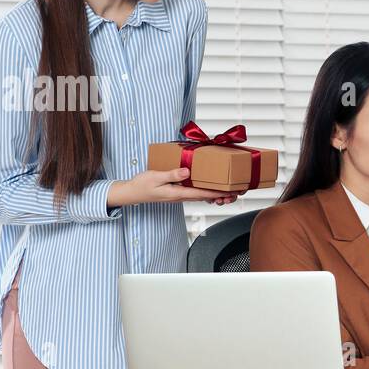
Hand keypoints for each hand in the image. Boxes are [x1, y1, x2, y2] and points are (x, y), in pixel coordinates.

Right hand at [110, 168, 240, 206]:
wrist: (132, 193)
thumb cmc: (142, 185)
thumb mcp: (155, 177)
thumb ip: (172, 174)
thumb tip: (187, 172)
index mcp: (178, 193)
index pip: (202, 193)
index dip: (217, 192)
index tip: (230, 192)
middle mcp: (181, 195)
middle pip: (205, 196)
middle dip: (221, 195)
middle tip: (236, 192)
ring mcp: (180, 194)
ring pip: (201, 195)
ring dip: (215, 193)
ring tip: (229, 191)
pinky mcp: (177, 191)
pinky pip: (195, 192)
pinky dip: (205, 190)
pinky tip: (210, 185)